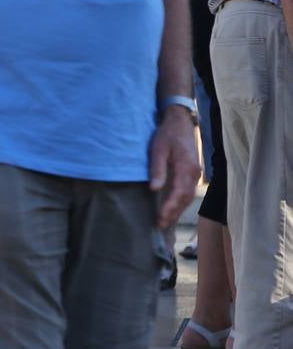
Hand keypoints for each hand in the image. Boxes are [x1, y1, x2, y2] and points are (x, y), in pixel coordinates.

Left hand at [149, 107, 200, 228]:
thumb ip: (157, 169)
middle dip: (174, 213)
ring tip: (165, 222)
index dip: (170, 207)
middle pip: (186, 199)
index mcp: (186, 168)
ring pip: (188, 197)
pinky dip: (180, 202)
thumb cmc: (167, 135)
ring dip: (177, 210)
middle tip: (161, 225)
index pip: (179, 193)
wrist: (180, 123)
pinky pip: (188, 191)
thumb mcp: (158, 149)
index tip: (161, 218)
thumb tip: (154, 189)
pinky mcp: (192, 173)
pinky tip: (172, 208)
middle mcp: (194, 173)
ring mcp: (195, 174)